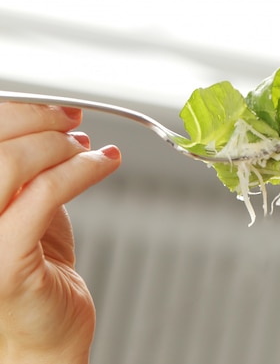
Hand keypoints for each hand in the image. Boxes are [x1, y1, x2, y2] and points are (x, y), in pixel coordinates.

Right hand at [0, 103, 120, 363]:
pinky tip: (104, 163)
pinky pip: (44, 195)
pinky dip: (82, 170)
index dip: (17, 110)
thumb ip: (29, 169)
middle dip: (39, 120)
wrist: (42, 335)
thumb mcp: (26, 206)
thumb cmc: (35, 271)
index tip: (57, 107)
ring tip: (87, 149)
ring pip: (10, 164)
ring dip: (59, 145)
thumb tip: (55, 123)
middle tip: (74, 122)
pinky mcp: (3, 260)